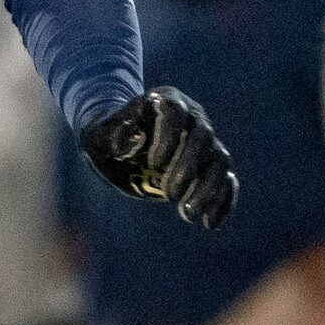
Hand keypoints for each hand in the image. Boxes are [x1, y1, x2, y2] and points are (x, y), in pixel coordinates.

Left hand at [81, 87, 236, 228]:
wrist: (118, 146)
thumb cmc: (106, 137)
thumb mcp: (98, 135)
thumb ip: (111, 136)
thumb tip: (135, 139)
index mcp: (164, 100)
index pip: (175, 112)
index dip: (169, 136)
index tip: (153, 164)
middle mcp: (191, 117)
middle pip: (203, 136)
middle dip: (190, 167)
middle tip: (169, 196)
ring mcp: (205, 142)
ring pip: (220, 160)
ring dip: (209, 188)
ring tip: (187, 215)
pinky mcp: (210, 166)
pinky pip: (227, 181)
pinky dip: (223, 202)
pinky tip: (209, 224)